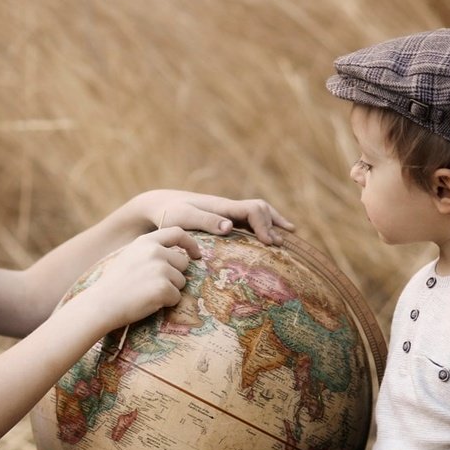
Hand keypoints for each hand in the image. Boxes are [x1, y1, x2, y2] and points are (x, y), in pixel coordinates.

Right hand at [78, 227, 201, 328]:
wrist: (101, 304)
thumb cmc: (115, 284)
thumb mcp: (130, 256)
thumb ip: (151, 251)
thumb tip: (178, 255)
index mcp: (146, 241)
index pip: (177, 232)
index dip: (190, 243)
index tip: (196, 254)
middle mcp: (155, 251)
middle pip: (183, 263)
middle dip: (174, 276)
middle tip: (153, 286)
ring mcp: (160, 269)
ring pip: (181, 281)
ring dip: (170, 290)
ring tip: (147, 294)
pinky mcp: (163, 287)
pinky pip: (176, 297)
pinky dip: (166, 303)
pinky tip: (148, 302)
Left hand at [133, 190, 295, 245]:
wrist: (160, 205)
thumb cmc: (169, 213)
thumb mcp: (184, 218)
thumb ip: (206, 221)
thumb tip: (230, 227)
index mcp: (222, 206)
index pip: (252, 209)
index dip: (264, 225)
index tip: (269, 242)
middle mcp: (229, 207)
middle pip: (260, 209)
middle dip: (273, 224)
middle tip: (279, 244)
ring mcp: (228, 213)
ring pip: (258, 213)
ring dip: (273, 223)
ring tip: (289, 235)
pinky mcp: (224, 220)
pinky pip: (249, 221)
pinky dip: (265, 226)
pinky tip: (273, 235)